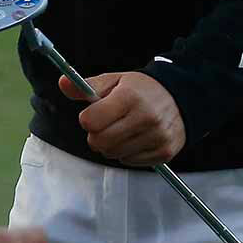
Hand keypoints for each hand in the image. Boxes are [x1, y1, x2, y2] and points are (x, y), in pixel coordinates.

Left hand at [62, 72, 185, 165]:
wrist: (180, 97)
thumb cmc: (141, 89)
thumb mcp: (113, 80)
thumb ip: (86, 86)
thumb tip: (63, 84)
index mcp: (129, 97)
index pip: (91, 121)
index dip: (87, 119)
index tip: (94, 114)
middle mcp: (146, 118)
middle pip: (100, 142)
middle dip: (96, 135)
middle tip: (105, 125)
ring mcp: (157, 136)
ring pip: (114, 154)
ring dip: (111, 145)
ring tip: (122, 130)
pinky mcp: (164, 151)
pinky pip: (130, 161)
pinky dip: (127, 153)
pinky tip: (136, 138)